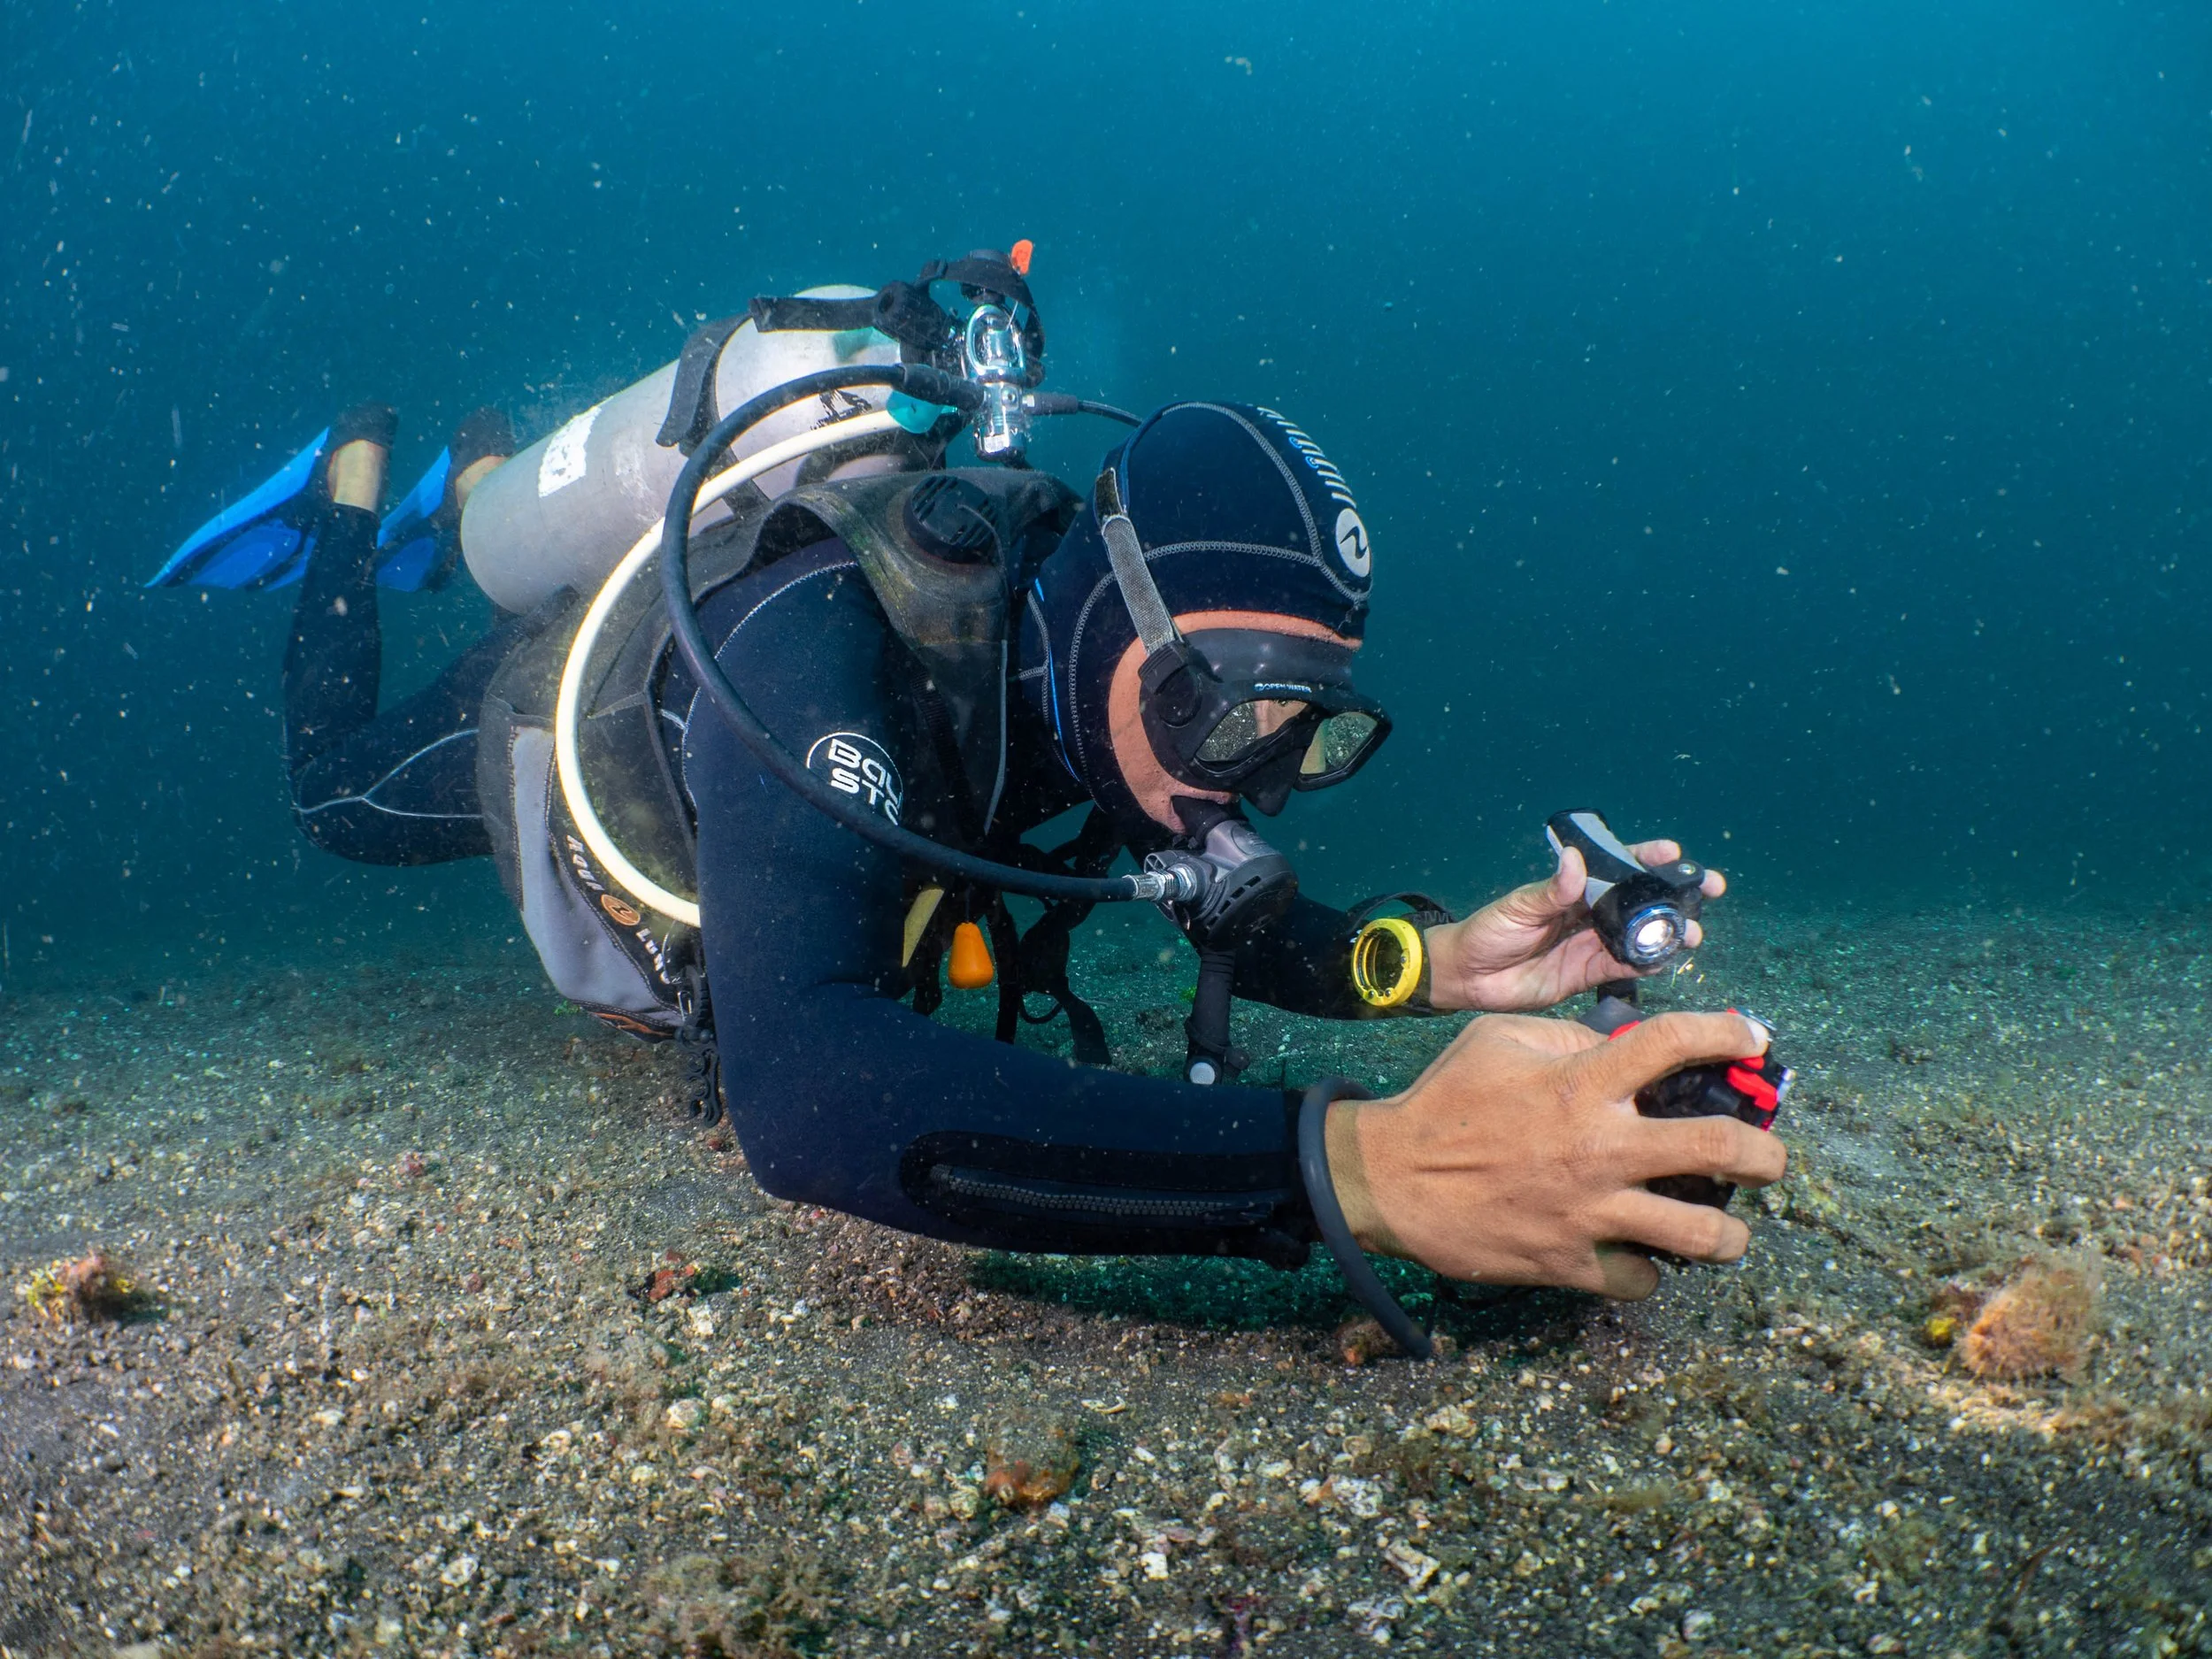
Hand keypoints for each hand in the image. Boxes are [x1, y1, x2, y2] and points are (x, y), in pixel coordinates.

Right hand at [1324, 1010, 1786, 1297]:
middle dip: (1764, 1153)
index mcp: (1580, 1084)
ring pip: (1700, 1233)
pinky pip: (1640, 1279)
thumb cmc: (1444, 1101)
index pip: (1673, 1043)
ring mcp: (1589, 1212)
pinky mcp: (1569, 1262)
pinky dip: (1650, 1269)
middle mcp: (1598, 1147)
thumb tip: (1618, 1046)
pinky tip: (1644, 1255)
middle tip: (1768, 1157)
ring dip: (1729, 1233)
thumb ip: (1565, 1035)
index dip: (1728, 1033)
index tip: (1754, 1037)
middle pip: (1717, 1147)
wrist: (1388, 1178)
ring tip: (1729, 1228)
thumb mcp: (1498, 1039)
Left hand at [1424, 839, 1726, 1012]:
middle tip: (1710, 889)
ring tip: (1693, 933)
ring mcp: (1593, 943)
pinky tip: (1669, 960)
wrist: (1468, 977)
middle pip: (1642, 900)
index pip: (1617, 866)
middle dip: (1677, 894)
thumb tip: (1574, 861)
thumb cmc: (1488, 931)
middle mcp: (1590, 913)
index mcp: (1575, 888)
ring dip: (1670, 932)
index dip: (1647, 858)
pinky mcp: (1590, 974)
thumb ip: (1550, 891)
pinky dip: (1649, 964)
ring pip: (1642, 935)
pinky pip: (1627, 967)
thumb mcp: (1517, 907)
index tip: (1675, 852)